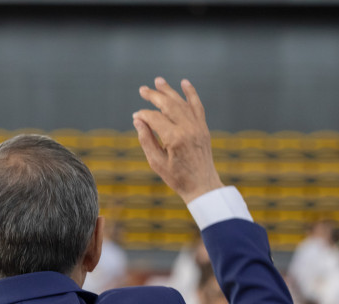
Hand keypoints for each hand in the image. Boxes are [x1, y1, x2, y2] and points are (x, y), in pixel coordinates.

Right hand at [133, 77, 223, 204]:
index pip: (155, 118)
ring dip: (169, 91)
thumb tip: (138, 120)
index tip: (135, 117)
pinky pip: (197, 106)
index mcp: (175, 138)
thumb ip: (146, 140)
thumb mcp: (156, 163)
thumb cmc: (177, 178)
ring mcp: (197, 126)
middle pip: (168, 105)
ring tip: (158, 81)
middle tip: (142, 89)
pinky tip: (184, 83)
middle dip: (154, 96)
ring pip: (181, 102)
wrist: (202, 185)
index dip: (143, 115)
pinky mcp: (203, 128)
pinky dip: (191, 94)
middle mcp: (188, 128)